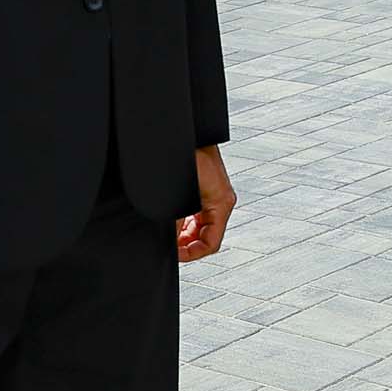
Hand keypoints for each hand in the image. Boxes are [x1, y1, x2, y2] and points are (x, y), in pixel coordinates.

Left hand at [176, 146, 235, 261]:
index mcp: (222, 203)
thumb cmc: (188, 158)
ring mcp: (216, 195)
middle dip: (187, 244)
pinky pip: (199, 214)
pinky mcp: (207, 189)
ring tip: (169, 234)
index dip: (192, 254)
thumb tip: (171, 241)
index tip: (175, 255)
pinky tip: (173, 221)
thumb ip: (178, 222)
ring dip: (185, 234)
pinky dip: (186, 221)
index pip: (212, 243)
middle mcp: (222, 201)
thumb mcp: (182, 198)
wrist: (188, 135)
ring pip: (202, 226)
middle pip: (207, 236)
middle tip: (169, 246)